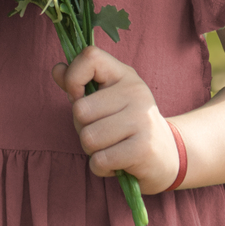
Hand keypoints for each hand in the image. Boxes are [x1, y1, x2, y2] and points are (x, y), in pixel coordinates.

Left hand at [52, 46, 182, 194]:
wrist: (168, 156)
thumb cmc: (127, 125)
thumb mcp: (107, 99)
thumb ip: (79, 84)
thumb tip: (57, 69)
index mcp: (125, 75)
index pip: (90, 57)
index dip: (74, 79)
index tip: (80, 97)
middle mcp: (136, 93)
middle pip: (80, 110)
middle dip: (82, 128)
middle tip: (103, 133)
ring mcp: (142, 120)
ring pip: (88, 138)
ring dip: (92, 151)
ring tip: (111, 148)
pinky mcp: (143, 149)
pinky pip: (99, 161)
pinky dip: (101, 168)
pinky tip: (118, 163)